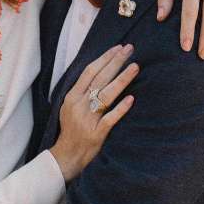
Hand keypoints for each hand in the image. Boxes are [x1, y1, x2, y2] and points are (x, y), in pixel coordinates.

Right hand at [50, 44, 136, 180]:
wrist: (67, 155)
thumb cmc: (71, 129)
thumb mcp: (70, 107)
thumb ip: (82, 91)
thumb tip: (100, 72)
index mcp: (72, 96)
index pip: (90, 71)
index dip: (105, 58)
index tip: (118, 48)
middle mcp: (79, 105)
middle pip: (100, 78)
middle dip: (116, 62)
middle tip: (130, 49)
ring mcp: (88, 119)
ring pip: (106, 95)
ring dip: (122, 79)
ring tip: (135, 67)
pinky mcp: (97, 133)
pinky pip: (110, 118)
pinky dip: (121, 108)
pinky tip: (131, 99)